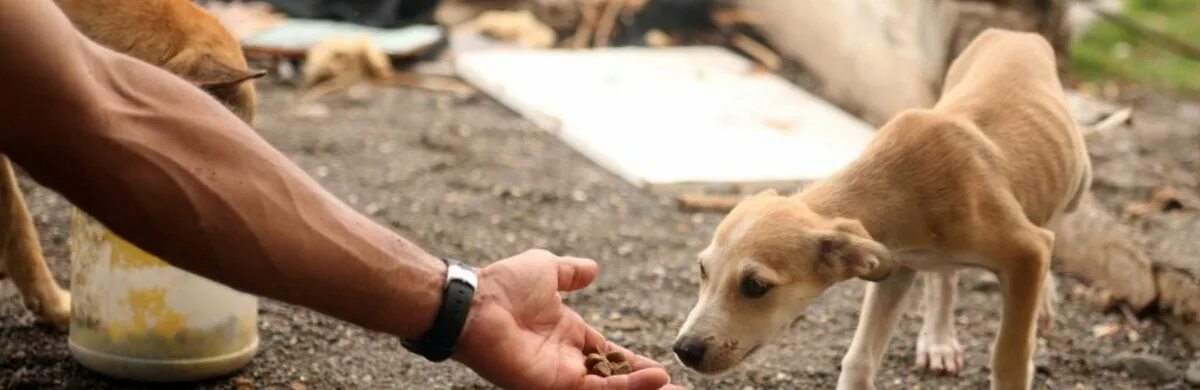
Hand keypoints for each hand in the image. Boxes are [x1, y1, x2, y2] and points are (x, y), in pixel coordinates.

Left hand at [453, 249, 678, 389]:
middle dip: (645, 385)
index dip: (635, 364)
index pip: (609, 356)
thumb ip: (571, 273)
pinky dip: (626, 386)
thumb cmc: (504, 284)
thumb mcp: (547, 269)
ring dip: (642, 388)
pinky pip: (598, 389)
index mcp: (567, 335)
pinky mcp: (554, 385)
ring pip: (610, 388)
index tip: (662, 368)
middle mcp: (566, 360)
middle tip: (676, 388)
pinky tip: (653, 379)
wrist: (477, 301)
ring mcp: (560, 375)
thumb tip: (593, 268)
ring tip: (672, 387)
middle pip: (614, 379)